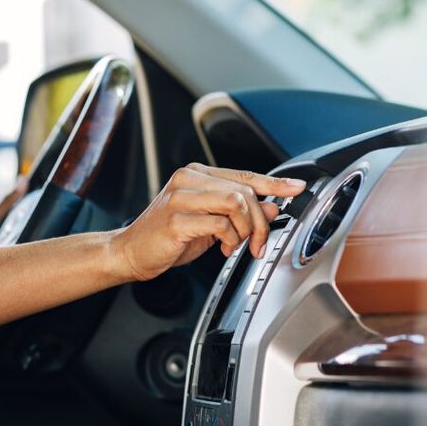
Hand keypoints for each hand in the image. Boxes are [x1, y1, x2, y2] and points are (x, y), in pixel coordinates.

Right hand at [111, 163, 305, 280]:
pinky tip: (222, 249)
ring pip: (235, 203)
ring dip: (246, 230)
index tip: (296, 189)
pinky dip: (230, 240)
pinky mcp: (176, 219)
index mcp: (196, 174)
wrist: (130, 251)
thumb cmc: (167, 237)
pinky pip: (220, 224)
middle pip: (244, 191)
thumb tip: (271, 207)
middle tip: (258, 243)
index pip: (244, 175)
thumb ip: (238, 213)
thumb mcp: (210, 222)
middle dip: (260, 221)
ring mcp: (180, 197)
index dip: (274, 183)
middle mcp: (188, 178)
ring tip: (238, 245)